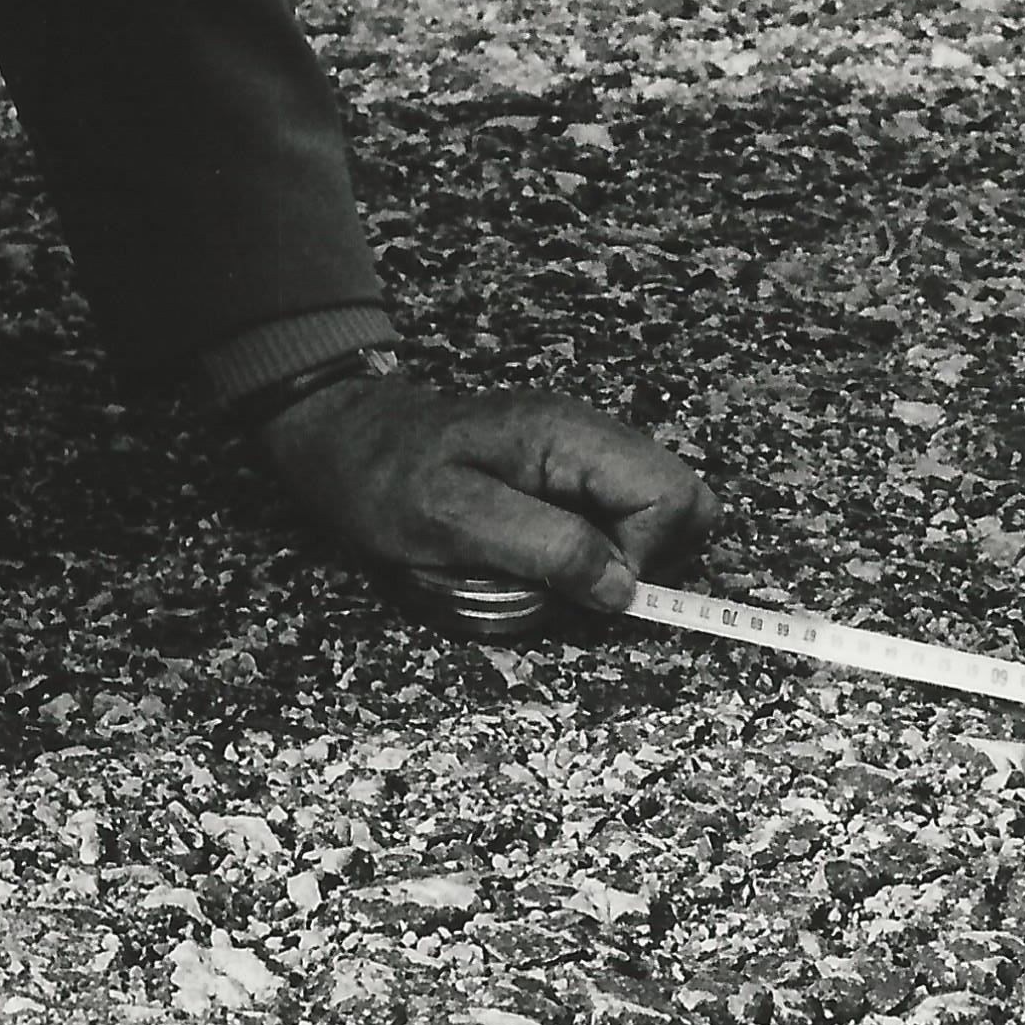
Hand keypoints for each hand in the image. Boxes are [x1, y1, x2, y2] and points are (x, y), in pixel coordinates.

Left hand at [256, 370, 707, 625]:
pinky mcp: (564, 473)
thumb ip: (546, 548)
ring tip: (553, 569)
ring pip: (653, 513)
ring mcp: (581, 452)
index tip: (583, 585)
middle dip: (644, 558)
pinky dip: (592, 548)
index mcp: (571, 437)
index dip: (644, 556)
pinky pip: (613, 516)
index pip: (674, 496)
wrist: (341, 438)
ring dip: (616, 558)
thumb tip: (623, 588)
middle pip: (682, 500)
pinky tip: (541, 554)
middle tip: (576, 581)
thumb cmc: (384, 478)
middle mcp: (590, 436)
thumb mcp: (453, 521)